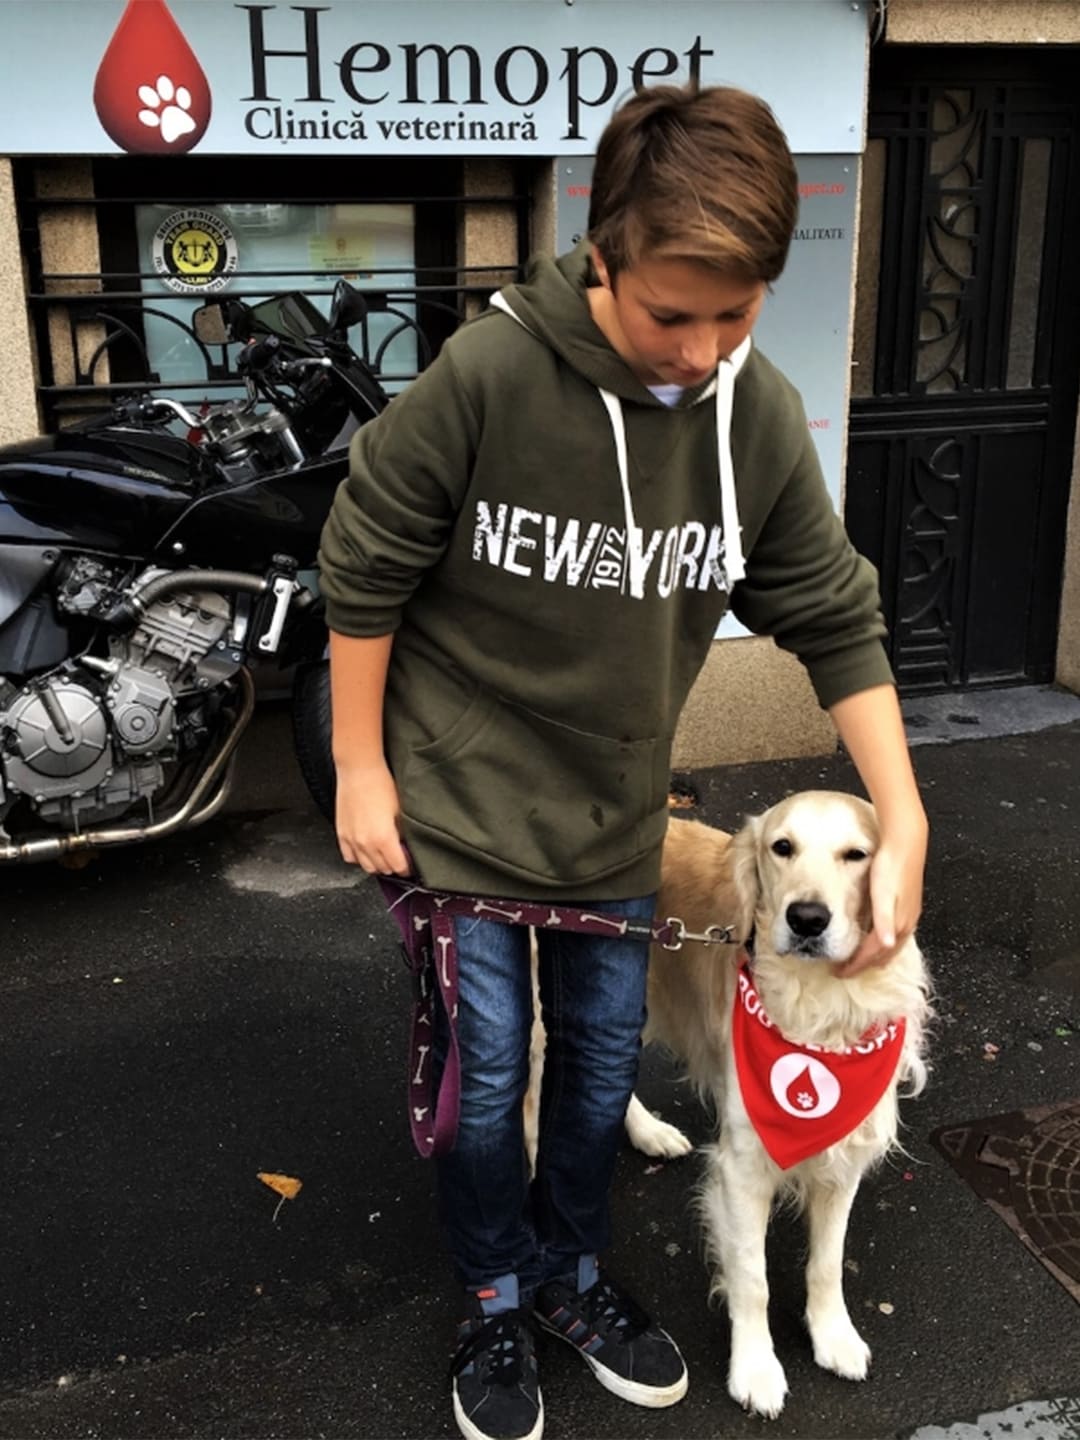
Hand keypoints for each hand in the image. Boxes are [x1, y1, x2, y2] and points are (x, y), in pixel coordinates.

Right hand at [334, 760, 411, 875]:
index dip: (407, 867)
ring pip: (366, 867)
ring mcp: (351, 840)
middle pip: (383, 869)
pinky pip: (349, 857)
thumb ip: (403, 833)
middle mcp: (366, 843)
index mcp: (384, 839)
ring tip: (384, 855)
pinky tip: (366, 850)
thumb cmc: (381, 784)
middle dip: (393, 866)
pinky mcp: (341, 834)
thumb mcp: (400, 810)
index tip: (411, 864)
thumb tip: (406, 845)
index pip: (398, 866)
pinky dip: (359, 858)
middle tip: (400, 857)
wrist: (359, 770)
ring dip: (377, 864)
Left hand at [836, 816, 927, 977]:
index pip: (873, 953)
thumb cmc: (892, 866)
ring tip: (858, 960)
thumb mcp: (882, 893)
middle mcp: (905, 923)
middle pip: (883, 954)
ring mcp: (908, 916)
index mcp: (897, 922)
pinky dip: (882, 944)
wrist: (907, 843)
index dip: (856, 965)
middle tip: (845, 969)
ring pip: (890, 946)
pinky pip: (894, 935)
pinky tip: (875, 937)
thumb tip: (885, 943)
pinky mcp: (908, 907)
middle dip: (865, 965)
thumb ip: (884, 920)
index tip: (839, 972)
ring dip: (874, 956)